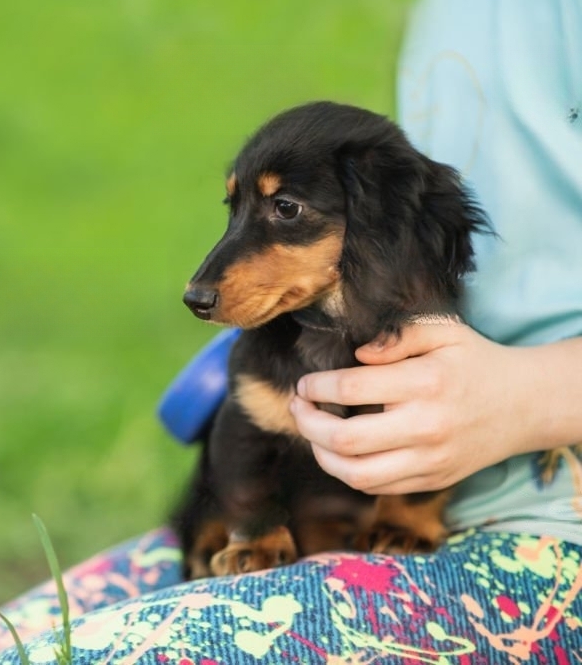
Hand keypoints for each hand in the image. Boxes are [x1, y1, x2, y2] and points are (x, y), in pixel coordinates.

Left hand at [289, 321, 523, 494]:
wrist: (524, 405)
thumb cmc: (473, 362)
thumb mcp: (444, 331)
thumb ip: (397, 335)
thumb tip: (357, 356)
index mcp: (426, 383)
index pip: (351, 388)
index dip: (316, 386)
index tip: (304, 383)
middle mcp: (427, 426)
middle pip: (345, 439)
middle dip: (307, 422)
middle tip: (296, 406)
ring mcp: (430, 460)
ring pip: (356, 474)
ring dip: (320, 454)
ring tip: (310, 431)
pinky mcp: (432, 481)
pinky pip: (376, 487)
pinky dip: (346, 471)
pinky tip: (336, 450)